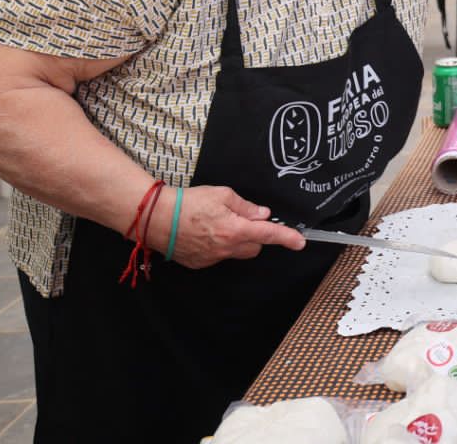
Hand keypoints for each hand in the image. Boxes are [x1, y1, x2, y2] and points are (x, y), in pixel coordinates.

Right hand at [160, 185, 305, 267]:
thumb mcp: (221, 194)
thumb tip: (262, 214)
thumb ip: (245, 206)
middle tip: (240, 219)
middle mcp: (226, 248)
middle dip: (254, 235)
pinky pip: (219, 256)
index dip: (287, 238)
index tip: (300, 242)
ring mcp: (212, 258)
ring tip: (218, 224)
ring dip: (237, 241)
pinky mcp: (200, 263)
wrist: (156, 218)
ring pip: (237, 253)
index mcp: (235, 230)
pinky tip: (205, 234)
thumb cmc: (188, 202)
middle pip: (255, 247)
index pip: (268, 235)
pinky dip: (219, 246)